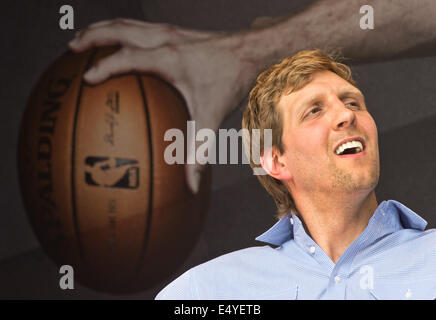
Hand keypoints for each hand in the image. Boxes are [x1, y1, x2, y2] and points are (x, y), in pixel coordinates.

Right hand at [69, 18, 249, 192]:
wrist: (251, 51)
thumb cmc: (230, 80)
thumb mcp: (211, 116)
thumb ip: (198, 150)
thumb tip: (190, 184)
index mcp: (168, 58)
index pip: (125, 58)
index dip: (103, 68)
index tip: (85, 80)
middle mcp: (164, 40)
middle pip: (118, 30)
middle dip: (92, 36)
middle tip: (71, 48)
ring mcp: (169, 32)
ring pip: (127, 23)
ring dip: (102, 28)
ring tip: (84, 38)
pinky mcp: (175, 32)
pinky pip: (140, 26)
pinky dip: (121, 30)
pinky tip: (119, 41)